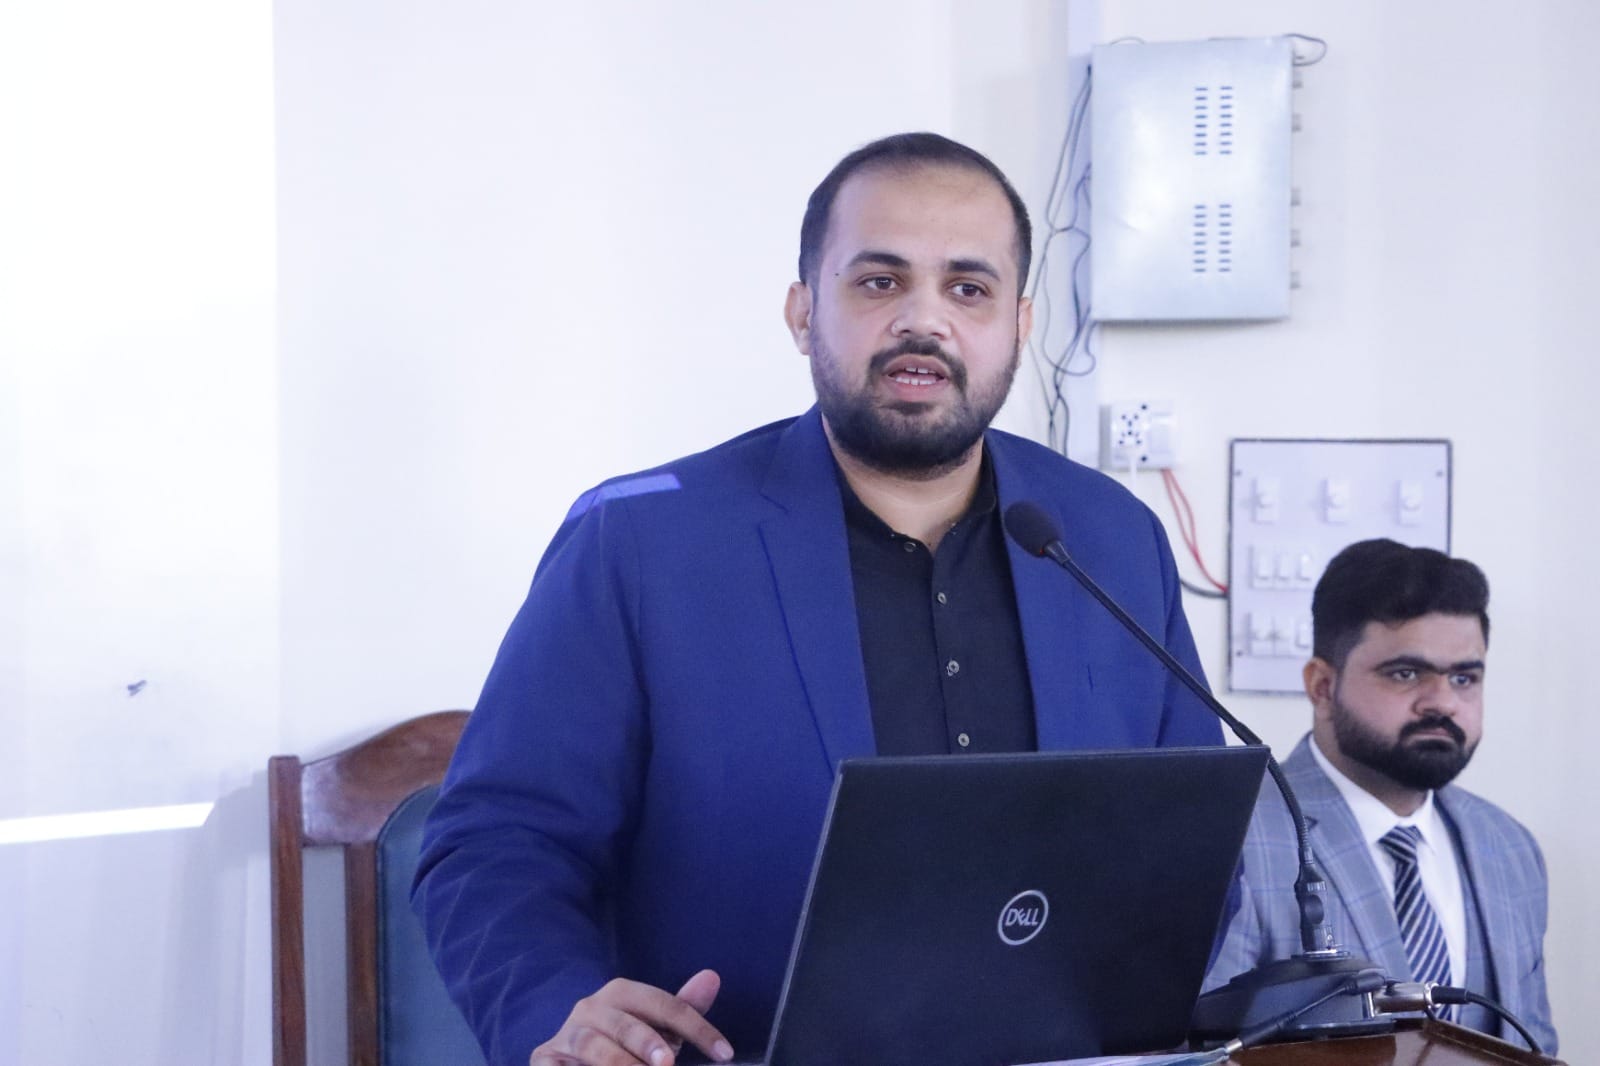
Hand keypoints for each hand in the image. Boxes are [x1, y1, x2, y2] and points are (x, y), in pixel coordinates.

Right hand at [530, 969, 734, 1065]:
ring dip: (616, 1062)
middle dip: (647, 1043)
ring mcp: (566, 1034)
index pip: (663, 1005)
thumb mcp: (656, 1028)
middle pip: (624, 1023)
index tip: (723, 1053)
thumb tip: (712, 977)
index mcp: (621, 993)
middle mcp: (591, 1008)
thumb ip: (683, 1009)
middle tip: (668, 1064)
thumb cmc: (624, 1042)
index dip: (696, 1028)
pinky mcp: (544, 1058)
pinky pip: (559, 1065)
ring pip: (591, 1045)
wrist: (570, 1058)